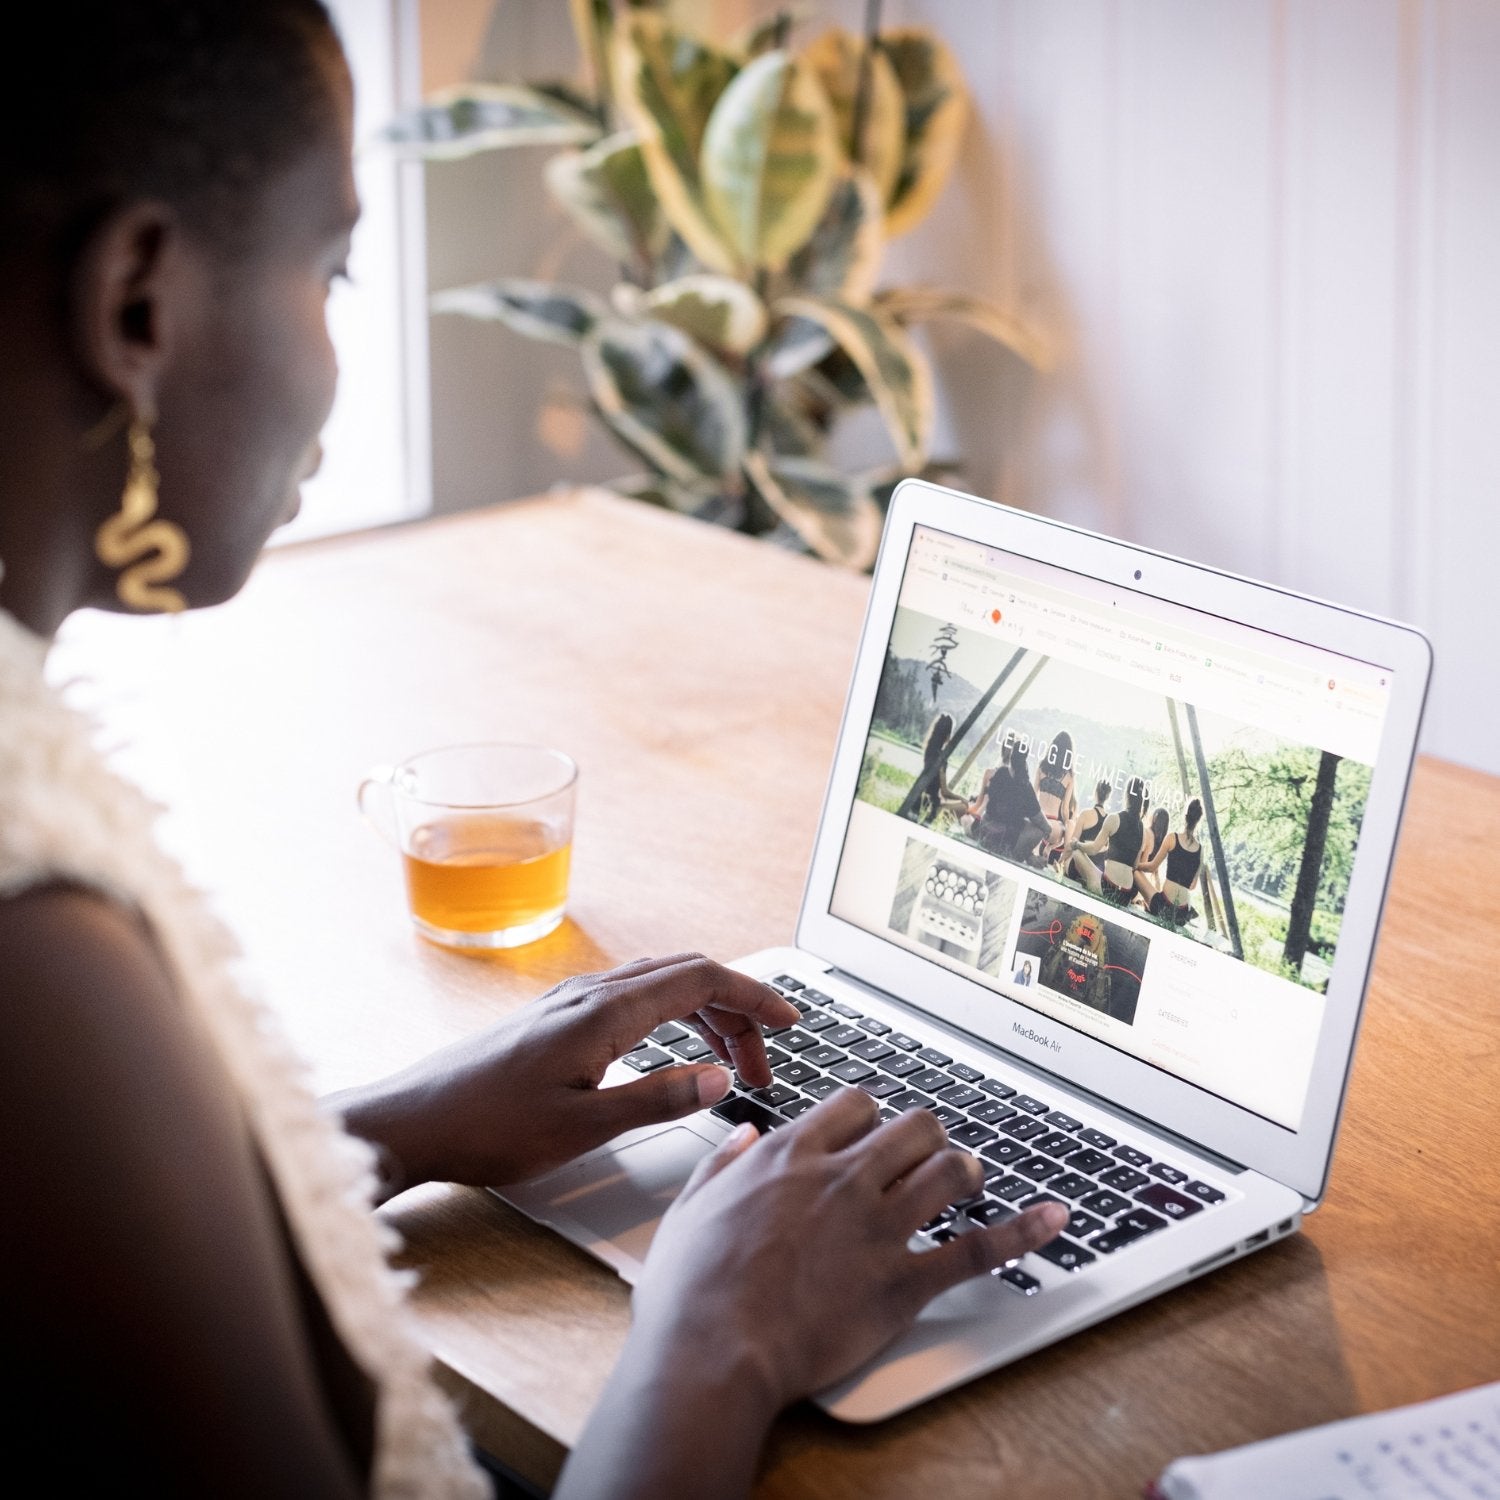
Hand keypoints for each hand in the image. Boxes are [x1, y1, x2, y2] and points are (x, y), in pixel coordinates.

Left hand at [329, 953, 798, 1195]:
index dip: (754, 997)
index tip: (792, 1020)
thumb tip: (721, 1078)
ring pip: (660, 986)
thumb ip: (658, 1099)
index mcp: (605, 1012)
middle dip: (738, 1011)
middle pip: (687, 976)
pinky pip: (633, 997)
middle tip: (767, 1062)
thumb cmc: (488, 1129)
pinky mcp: (556, 1017)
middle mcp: (590, 994)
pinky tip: (673, 1053)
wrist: (413, 1122)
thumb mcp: (583, 1128)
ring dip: (705, 1015)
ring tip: (732, 1064)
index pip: (701, 980)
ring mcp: (570, 1001)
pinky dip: (672, 1016)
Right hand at [628, 1090, 1068, 1414]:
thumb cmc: (690, 1291)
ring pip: (950, 1170)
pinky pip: (978, 1248)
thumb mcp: (689, 1209)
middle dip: (926, 1136)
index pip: (854, 1104)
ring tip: (969, 1181)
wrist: (712, 1353)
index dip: (871, 1116)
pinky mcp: (902, 1282)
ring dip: (965, 1171)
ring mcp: (877, 1228)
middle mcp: (842, 1179)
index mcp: (790, 1156)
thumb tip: (742, 1137)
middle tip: (925, 1156)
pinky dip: (1023, 1232)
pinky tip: (1053, 1218)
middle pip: (913, 1126)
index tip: (871, 1134)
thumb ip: (720, 1165)